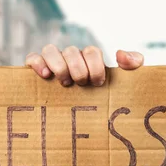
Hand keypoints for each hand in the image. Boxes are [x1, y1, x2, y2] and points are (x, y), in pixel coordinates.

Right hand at [26, 45, 143, 85]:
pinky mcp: (37, 68)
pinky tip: (45, 76)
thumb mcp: (123, 81)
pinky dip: (37, 63)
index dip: (95, 66)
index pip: (91, 51)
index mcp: (89, 58)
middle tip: (81, 85)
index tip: (98, 83)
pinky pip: (32, 58)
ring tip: (65, 83)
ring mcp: (53, 61)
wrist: (80, 115)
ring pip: (50, 50)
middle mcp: (70, 57)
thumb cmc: (102, 95)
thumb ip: (132, 64)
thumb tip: (120, 55)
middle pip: (70, 51)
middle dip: (78, 69)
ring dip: (59, 66)